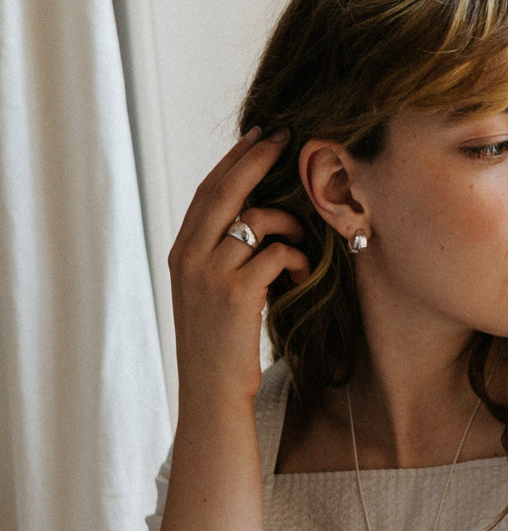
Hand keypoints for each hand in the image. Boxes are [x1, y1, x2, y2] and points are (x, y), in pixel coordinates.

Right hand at [168, 127, 308, 407]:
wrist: (211, 394)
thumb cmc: (219, 347)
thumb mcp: (207, 294)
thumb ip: (220, 257)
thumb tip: (256, 223)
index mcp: (181, 252)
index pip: (209, 191)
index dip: (235, 160)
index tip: (260, 136)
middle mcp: (190, 256)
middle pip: (226, 189)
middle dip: (258, 158)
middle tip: (287, 138)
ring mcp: (211, 273)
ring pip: (259, 220)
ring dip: (291, 225)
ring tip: (304, 245)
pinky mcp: (237, 293)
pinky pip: (279, 253)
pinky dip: (298, 258)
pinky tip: (304, 276)